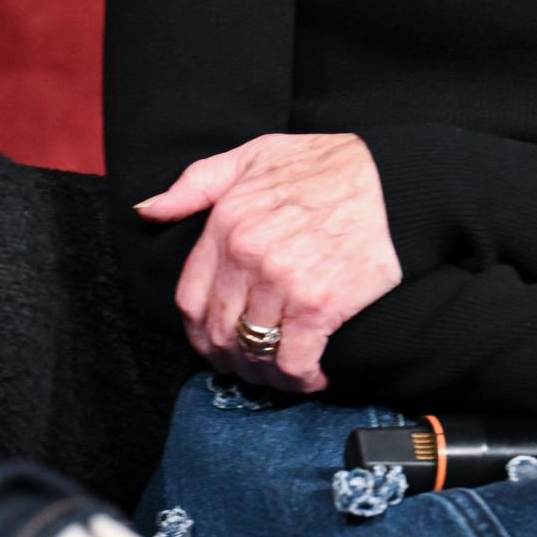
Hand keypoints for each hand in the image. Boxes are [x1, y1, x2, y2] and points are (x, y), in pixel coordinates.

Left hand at [137, 133, 402, 393]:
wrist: (390, 175)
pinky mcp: (321, 305)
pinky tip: (313, 376)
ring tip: (282, 374)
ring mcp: (284, 283)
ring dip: (266, 375)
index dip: (198, 334)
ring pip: (255, 352)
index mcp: (226, 225)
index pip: (190, 301)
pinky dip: (301, 379)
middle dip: (232, 360)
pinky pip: (295, 361)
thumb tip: (146, 211)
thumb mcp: (251, 157)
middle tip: (252, 367)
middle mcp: (249, 256)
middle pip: (220, 333)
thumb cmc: (322, 165)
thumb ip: (195, 184)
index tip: (216, 344)